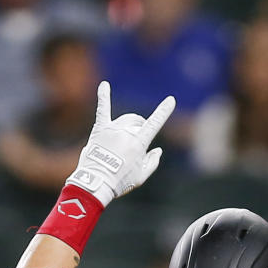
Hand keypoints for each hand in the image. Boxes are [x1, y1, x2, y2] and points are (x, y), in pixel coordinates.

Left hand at [66, 80, 175, 206]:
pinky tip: (104, 85)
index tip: (171, 100)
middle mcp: (126, 132)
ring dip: (128, 127)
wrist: (96, 182)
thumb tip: (158, 150)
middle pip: (138, 123)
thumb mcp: (141, 177)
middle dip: (140, 131)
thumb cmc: (120, 182)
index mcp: (139, 143)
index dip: (163, 111)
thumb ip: (152, 162)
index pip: (155, 123)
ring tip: (123, 143)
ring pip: (125, 120)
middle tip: (134, 148)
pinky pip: (103, 110)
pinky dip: (104, 96)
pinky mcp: (100, 129)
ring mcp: (113, 129)